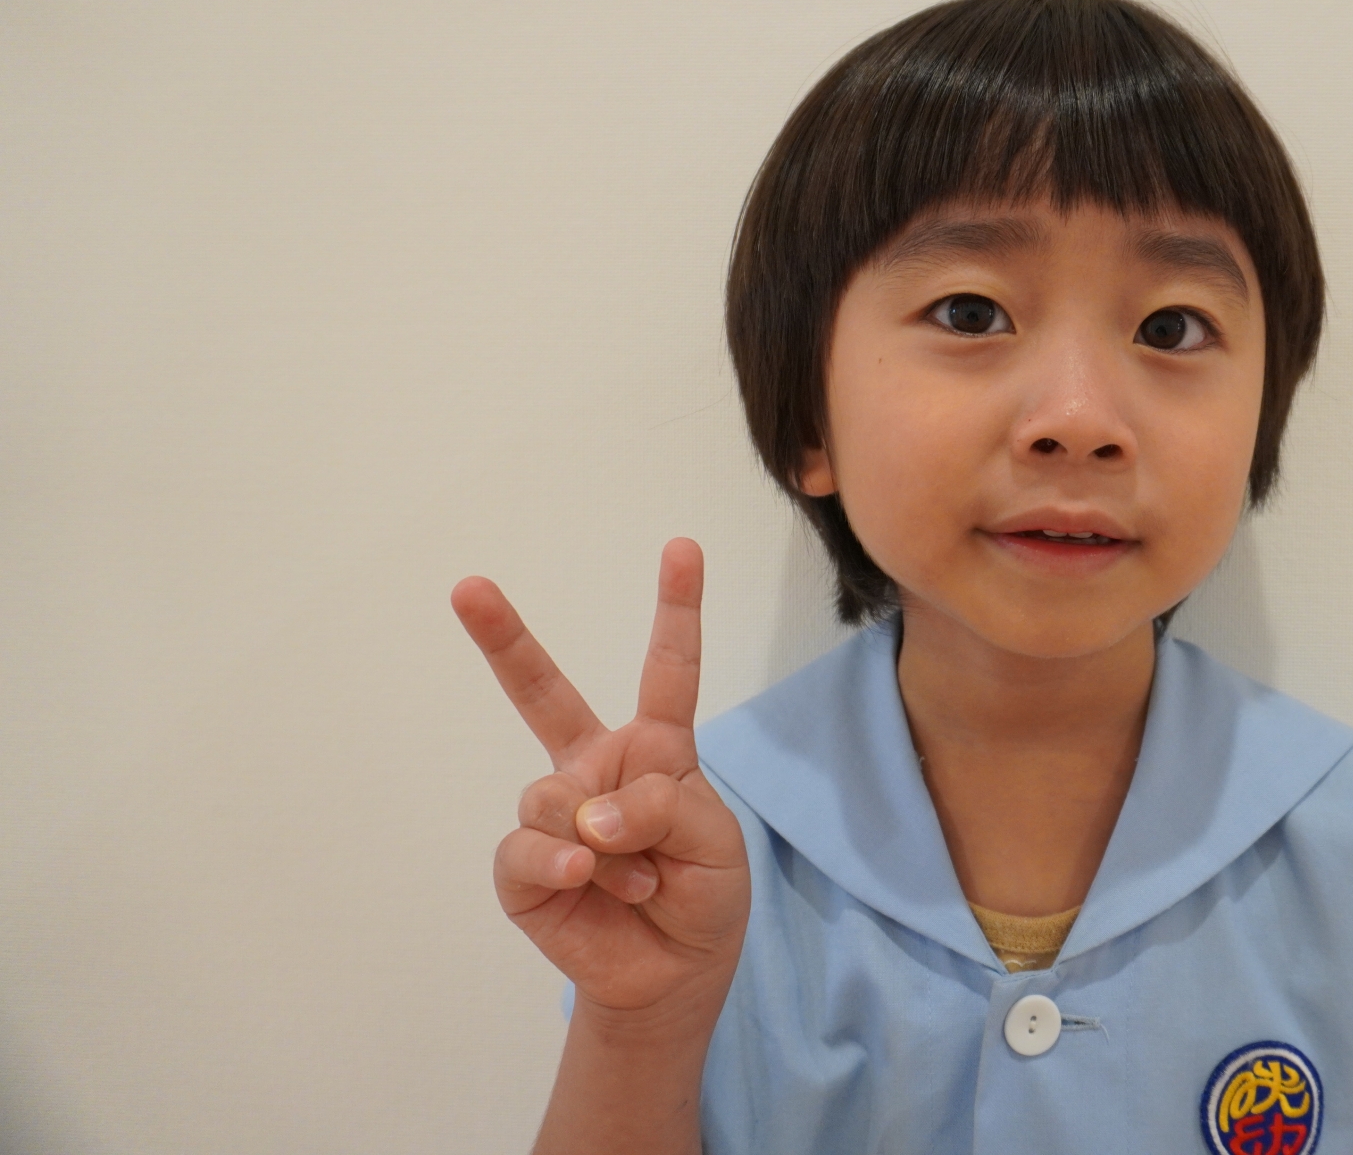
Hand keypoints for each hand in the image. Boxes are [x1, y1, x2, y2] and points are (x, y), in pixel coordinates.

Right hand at [452, 539, 749, 1020]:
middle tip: (468, 586)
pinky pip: (531, 848)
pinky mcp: (523, 867)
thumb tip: (588, 813)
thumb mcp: (713, 842)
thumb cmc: (703, 896)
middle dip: (504, 638)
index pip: (666, 671)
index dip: (675, 609)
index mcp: (654, 748)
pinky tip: (590, 882)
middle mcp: (596, 768)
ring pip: (556, 795)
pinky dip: (566, 865)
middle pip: (543, 692)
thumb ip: (662, 805)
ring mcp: (555, 814)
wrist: (675, 973)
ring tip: (640, 878)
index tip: (682, 547)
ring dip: (607, 842)